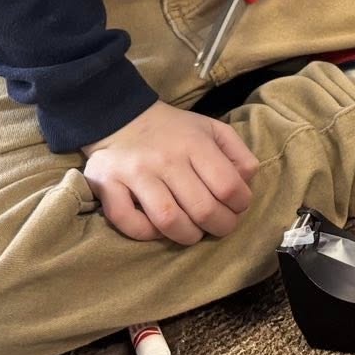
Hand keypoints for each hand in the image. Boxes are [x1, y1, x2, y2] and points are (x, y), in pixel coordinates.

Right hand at [82, 101, 260, 243]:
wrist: (120, 118)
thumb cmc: (174, 131)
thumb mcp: (212, 129)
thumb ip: (237, 154)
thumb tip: (246, 183)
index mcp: (195, 143)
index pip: (228, 186)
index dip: (240, 205)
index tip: (238, 207)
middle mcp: (165, 159)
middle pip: (202, 209)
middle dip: (220, 226)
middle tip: (220, 226)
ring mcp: (135, 174)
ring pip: (169, 221)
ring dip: (188, 236)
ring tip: (194, 233)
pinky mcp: (108, 186)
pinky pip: (130, 223)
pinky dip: (148, 234)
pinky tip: (159, 229)